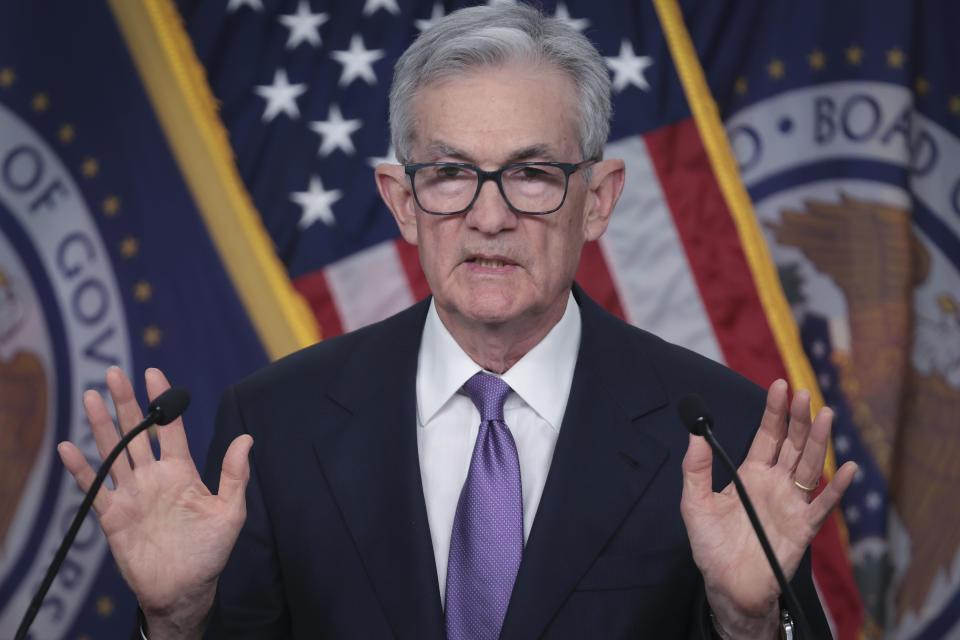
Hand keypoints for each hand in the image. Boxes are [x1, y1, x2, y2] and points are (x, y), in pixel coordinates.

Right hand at [58, 367, 251, 639]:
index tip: (154, 374)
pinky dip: (81, 469)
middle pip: (136, 433)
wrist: (185, 589)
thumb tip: (247, 439)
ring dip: (102, 426)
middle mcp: (154, 477)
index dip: (162, 402)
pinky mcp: (114, 516)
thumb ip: (235, 475)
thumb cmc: (210, 551)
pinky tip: (69, 447)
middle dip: (125, 403)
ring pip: (113, 453)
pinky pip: (94, 488)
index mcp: (182, 471)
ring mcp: (132, 494)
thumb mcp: (230, 512)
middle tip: (114, 373)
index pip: (169, 428)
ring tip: (90, 397)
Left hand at [679, 379, 856, 638]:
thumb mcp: (694, 502)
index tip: (779, 385)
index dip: (774, 411)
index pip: (767, 435)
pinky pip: (822, 506)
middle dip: (798, 418)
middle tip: (802, 393)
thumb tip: (695, 434)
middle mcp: (775, 483)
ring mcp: (791, 504)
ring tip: (825, 415)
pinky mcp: (802, 528)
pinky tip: (846, 468)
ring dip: (818, 441)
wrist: (726, 586)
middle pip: (792, 444)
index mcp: (751, 473)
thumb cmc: (711, 545)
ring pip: (809, 466)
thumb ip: (696, 468)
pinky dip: (836, 488)